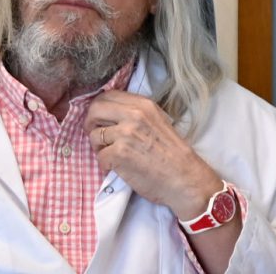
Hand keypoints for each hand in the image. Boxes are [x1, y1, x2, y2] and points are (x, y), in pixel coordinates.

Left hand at [84, 90, 221, 219]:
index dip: (98, 108)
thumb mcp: (157, 121)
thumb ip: (134, 113)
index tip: (100, 120)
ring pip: (93, 136)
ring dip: (99, 148)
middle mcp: (132, 115)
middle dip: (91, 124)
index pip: (107, 96)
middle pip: (94, 110)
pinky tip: (117, 167)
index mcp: (142, 105)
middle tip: (98, 136)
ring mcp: (125, 134)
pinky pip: (99, 157)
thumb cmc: (172, 154)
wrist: (185, 180)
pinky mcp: (119, 154)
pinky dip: (105, 165)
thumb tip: (109, 111)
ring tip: (113, 155)